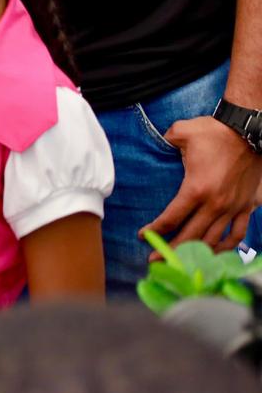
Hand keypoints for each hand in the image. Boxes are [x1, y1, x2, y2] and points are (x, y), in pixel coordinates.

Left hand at [143, 115, 261, 251]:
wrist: (249, 131)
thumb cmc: (214, 132)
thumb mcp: (181, 132)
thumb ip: (165, 140)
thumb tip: (157, 141)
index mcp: (196, 189)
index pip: (171, 218)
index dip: (155, 230)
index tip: (143, 236)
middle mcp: (215, 204)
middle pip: (190, 236)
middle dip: (171, 250)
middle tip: (155, 261)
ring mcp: (233, 208)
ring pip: (214, 240)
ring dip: (197, 253)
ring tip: (183, 261)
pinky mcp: (247, 206)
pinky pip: (238, 234)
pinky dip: (227, 246)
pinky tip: (216, 251)